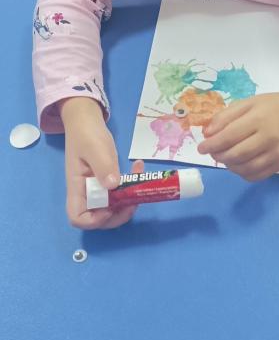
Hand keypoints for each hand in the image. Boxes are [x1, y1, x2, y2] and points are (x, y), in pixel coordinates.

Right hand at [61, 97, 136, 229]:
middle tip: (134, 197)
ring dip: (129, 201)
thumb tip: (113, 185)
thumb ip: (102, 165)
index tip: (110, 207)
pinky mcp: (108, 182)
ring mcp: (97, 189)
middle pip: (98, 219)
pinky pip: (119, 194)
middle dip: (119, 214)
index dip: (94, 219)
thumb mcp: (95, 147)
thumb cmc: (86, 133)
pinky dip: (131, 188)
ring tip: (140, 180)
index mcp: (77, 187)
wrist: (86, 120)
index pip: (77, 217)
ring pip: (112, 209)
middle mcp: (86, 193)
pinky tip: (138, 169)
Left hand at [197, 86, 278, 180]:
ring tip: (225, 157)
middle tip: (212, 152)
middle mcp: (269, 138)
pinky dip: (243, 173)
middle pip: (237, 155)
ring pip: (246, 169)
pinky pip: (257, 176)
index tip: (201, 147)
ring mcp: (277, 154)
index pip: (229, 136)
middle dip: (219, 156)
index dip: (212, 145)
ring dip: (230, 166)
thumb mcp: (248, 103)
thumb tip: (207, 134)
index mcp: (258, 119)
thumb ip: (225, 117)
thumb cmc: (272, 106)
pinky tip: (239, 164)